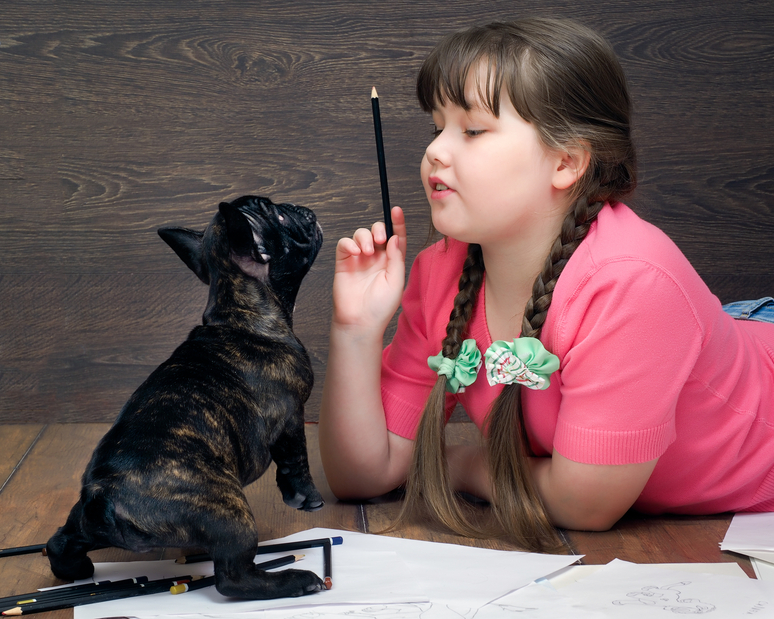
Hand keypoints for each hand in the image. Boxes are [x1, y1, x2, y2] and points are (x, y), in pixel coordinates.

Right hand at [332, 206, 406, 330]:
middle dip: (379, 228)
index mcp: (391, 261)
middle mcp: (376, 258)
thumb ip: (396, 257)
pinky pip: (345, 243)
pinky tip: (355, 253)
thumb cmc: (380, 306)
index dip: (397, 223)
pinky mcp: (344, 262)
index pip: (396, 237)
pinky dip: (349, 243)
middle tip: (379, 239)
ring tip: (366, 252)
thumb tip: (394, 237)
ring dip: (364, 237)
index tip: (397, 210)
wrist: (360, 321)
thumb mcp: (396, 281)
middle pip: (377, 231)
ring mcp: (359, 259)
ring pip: (361, 234)